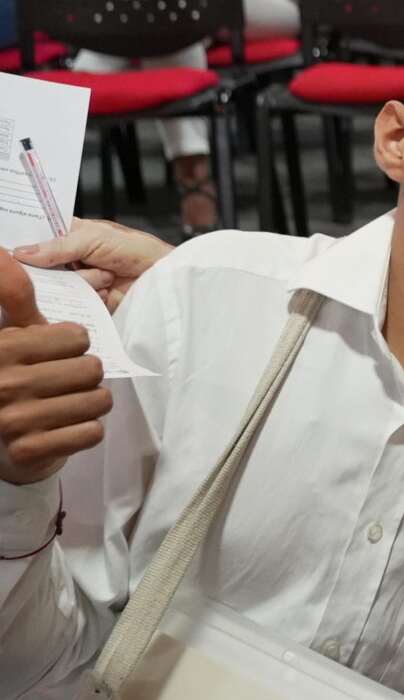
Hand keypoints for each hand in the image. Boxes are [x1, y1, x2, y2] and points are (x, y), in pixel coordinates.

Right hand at [0, 251, 111, 486]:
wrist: (0, 444)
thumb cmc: (14, 376)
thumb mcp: (14, 333)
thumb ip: (15, 293)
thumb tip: (4, 249)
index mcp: (0, 349)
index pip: (76, 337)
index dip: (76, 343)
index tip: (58, 351)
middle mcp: (2, 383)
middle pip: (91, 368)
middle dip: (86, 374)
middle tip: (66, 381)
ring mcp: (13, 421)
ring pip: (98, 400)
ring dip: (91, 402)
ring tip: (68, 402)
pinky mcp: (30, 451)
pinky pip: (92, 431)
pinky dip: (87, 429)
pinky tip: (65, 427)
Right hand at [14, 219, 173, 313]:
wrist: (164, 278)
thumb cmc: (137, 250)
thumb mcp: (96, 238)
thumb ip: (59, 245)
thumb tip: (22, 252)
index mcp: (70, 236)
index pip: (37, 240)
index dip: (30, 247)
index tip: (29, 252)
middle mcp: (69, 260)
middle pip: (42, 267)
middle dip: (64, 267)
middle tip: (84, 263)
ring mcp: (77, 282)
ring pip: (57, 286)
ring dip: (84, 281)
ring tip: (106, 276)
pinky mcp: (86, 302)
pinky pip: (72, 304)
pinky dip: (90, 297)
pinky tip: (107, 291)